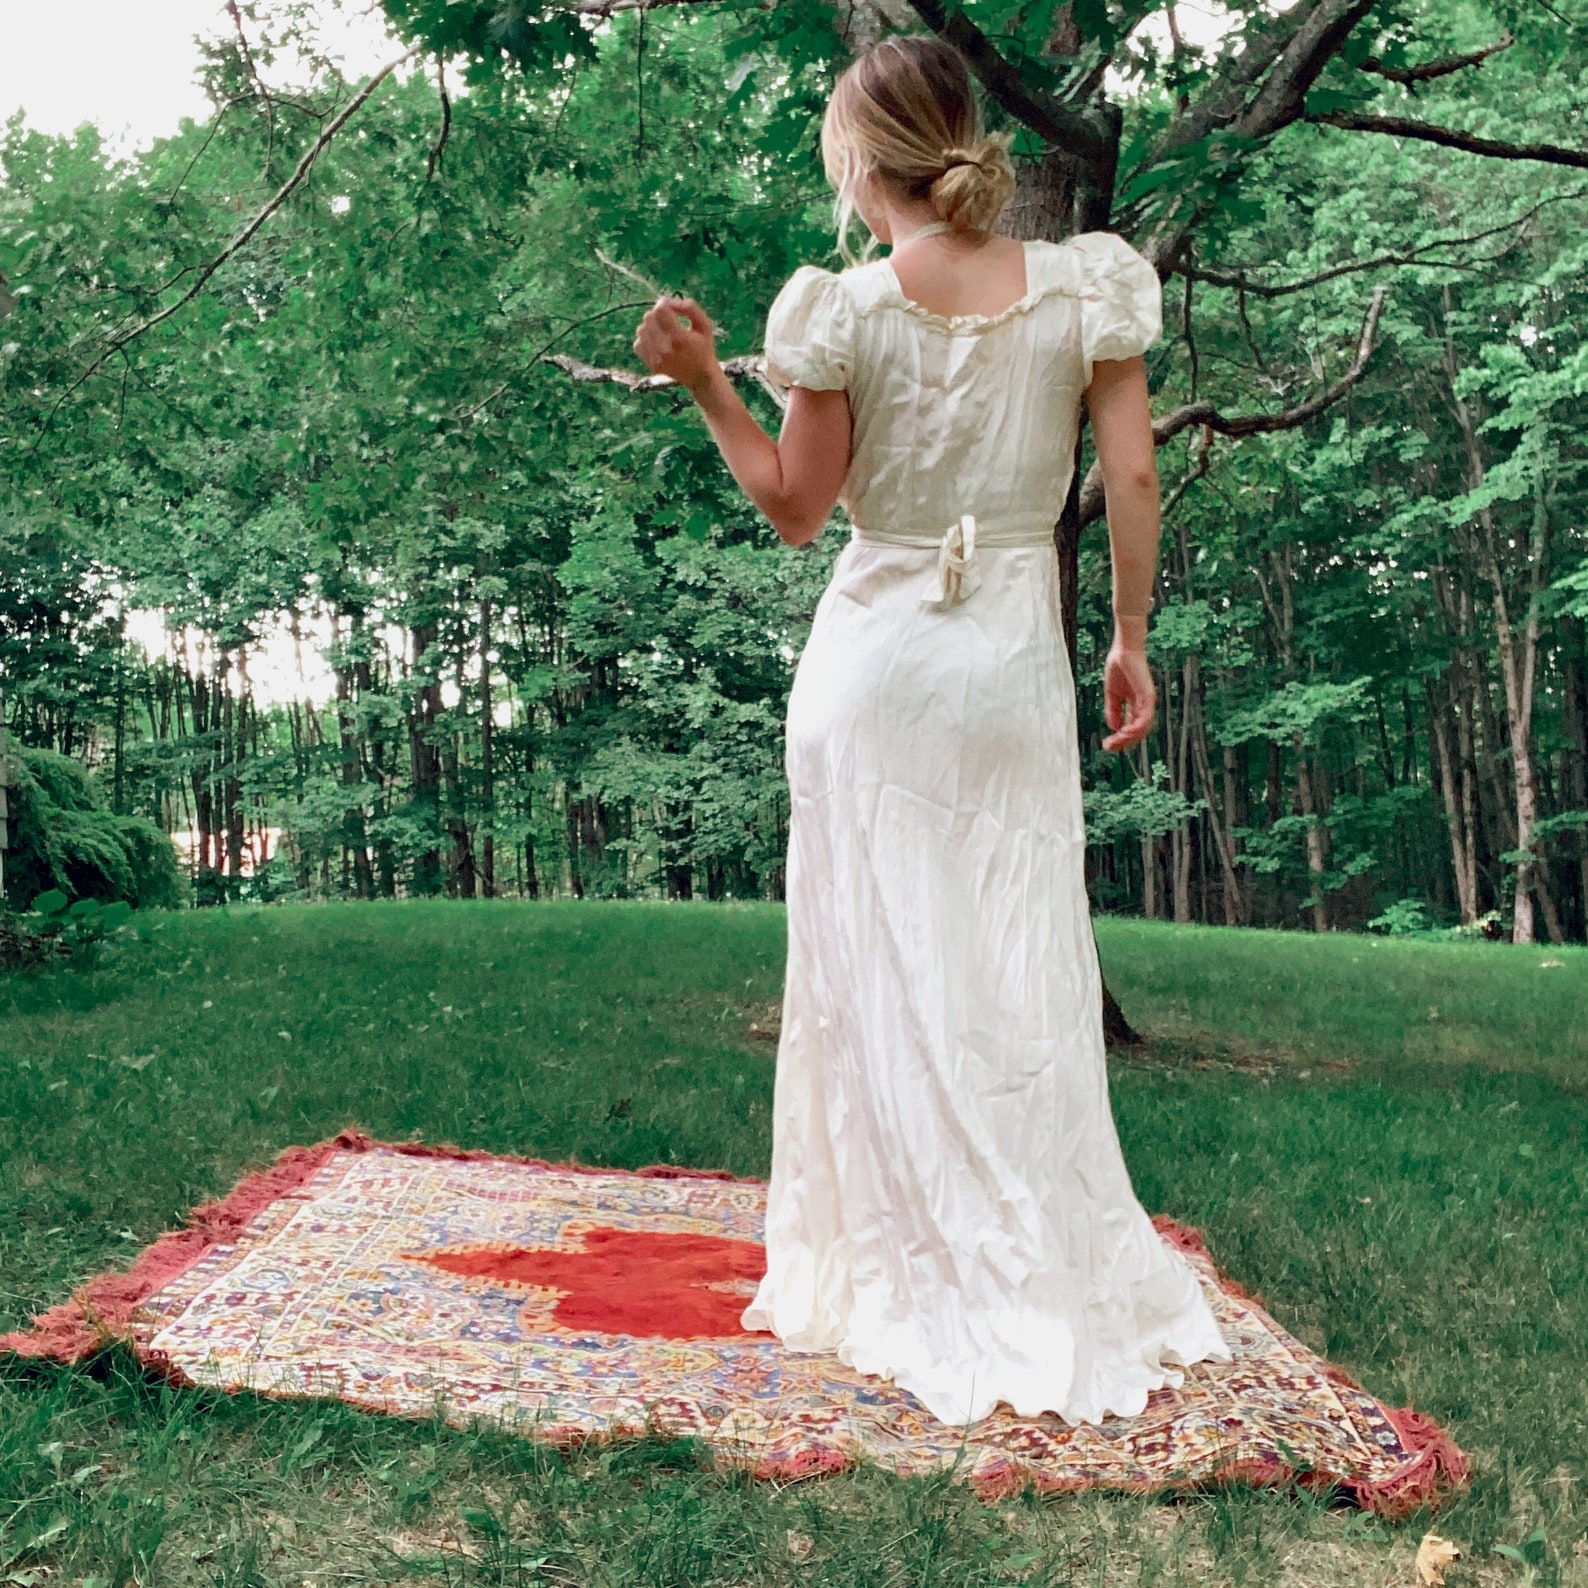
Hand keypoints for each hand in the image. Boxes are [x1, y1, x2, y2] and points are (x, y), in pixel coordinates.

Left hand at [633, 296, 719, 393]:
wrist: (700, 377)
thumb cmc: (703, 348)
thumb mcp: (704, 325)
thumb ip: (690, 308)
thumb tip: (668, 301)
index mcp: (680, 337)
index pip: (660, 310)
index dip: (663, 303)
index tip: (668, 305)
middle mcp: (666, 349)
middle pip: (649, 318)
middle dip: (656, 313)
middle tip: (666, 318)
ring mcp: (657, 358)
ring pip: (641, 330)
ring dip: (649, 325)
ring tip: (661, 329)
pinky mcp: (652, 365)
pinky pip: (638, 344)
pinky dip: (644, 339)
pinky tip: (655, 340)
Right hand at [1102, 629, 1154, 751]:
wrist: (1124, 650)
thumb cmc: (1119, 667)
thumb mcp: (1113, 694)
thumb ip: (1113, 711)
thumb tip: (1114, 728)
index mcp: (1137, 705)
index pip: (1131, 727)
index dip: (1120, 738)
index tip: (1106, 744)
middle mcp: (1144, 706)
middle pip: (1137, 732)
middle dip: (1123, 742)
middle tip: (1109, 747)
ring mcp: (1148, 702)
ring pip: (1142, 728)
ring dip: (1128, 738)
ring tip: (1114, 742)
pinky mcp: (1148, 696)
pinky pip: (1144, 718)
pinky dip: (1135, 728)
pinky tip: (1123, 733)